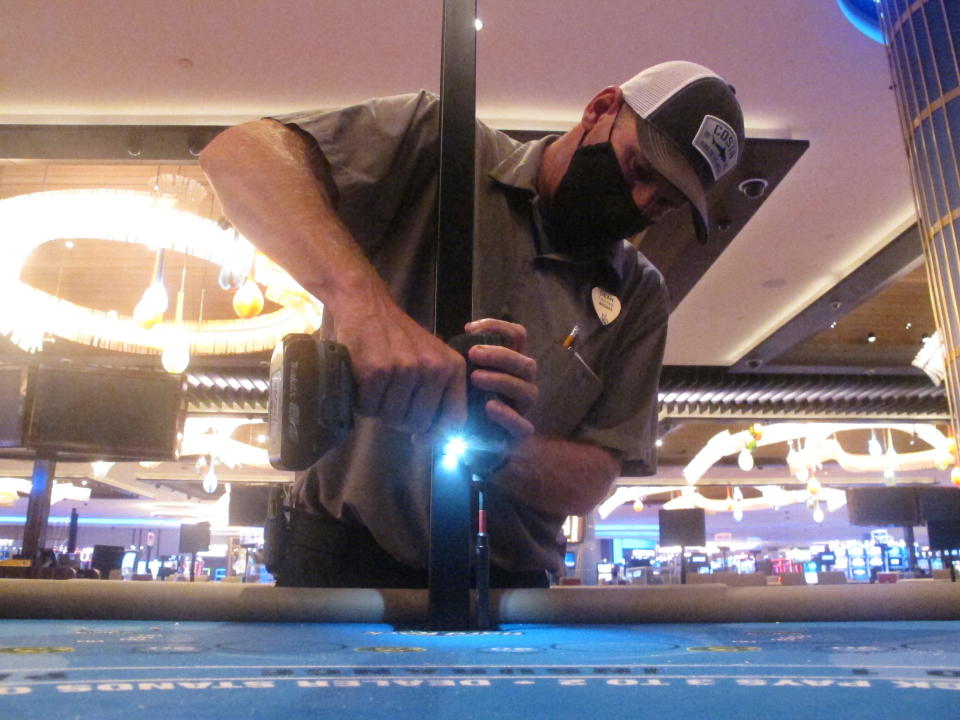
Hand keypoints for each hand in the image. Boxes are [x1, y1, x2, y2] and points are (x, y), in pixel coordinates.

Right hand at [334, 291, 466, 436]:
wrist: (367, 305)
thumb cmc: (399, 336)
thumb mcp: (432, 357)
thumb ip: (438, 392)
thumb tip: (429, 437)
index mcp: (452, 368)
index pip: (455, 419)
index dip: (437, 436)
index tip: (421, 439)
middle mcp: (433, 369)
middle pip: (418, 423)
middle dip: (400, 419)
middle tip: (390, 399)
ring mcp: (405, 370)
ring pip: (391, 418)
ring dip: (379, 409)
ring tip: (377, 386)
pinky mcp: (376, 372)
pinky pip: (369, 408)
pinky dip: (362, 401)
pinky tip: (363, 382)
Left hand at [464, 318, 537, 442]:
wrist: (472, 450)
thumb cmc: (468, 407)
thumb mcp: (462, 380)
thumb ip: (459, 363)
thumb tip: (445, 344)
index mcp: (510, 367)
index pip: (517, 337)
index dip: (499, 327)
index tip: (470, 329)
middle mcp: (522, 385)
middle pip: (526, 364)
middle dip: (501, 355)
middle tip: (474, 353)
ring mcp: (523, 411)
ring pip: (527, 390)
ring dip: (501, 380)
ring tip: (475, 378)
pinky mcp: (519, 436)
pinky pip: (523, 425)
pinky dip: (507, 414)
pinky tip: (489, 407)